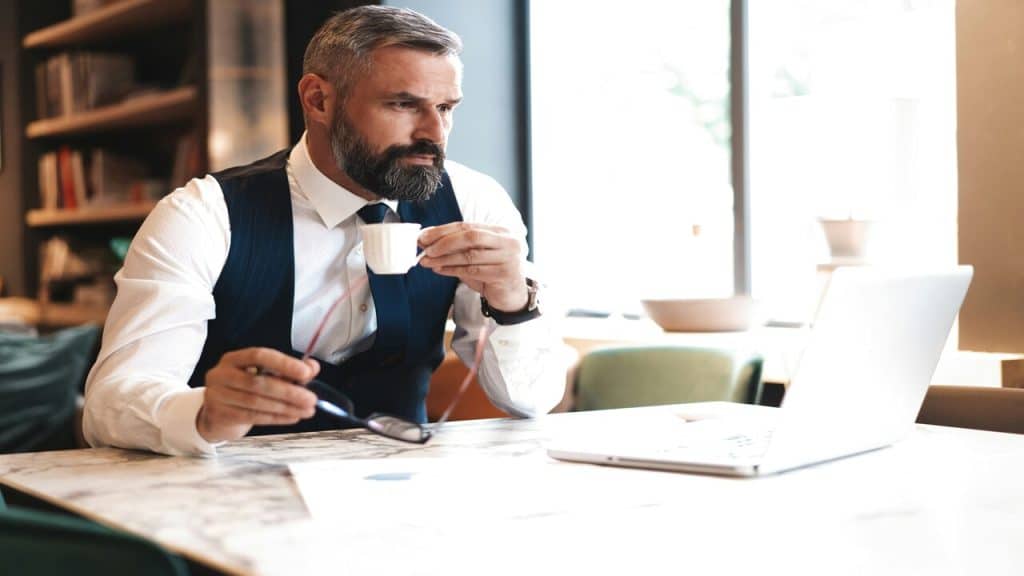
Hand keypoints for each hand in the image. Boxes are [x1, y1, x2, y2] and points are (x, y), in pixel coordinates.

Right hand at [197, 348, 319, 442]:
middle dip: (289, 391)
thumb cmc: (244, 390)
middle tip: (311, 398)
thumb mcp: (264, 375)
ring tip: (306, 410)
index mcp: (234, 359)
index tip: (306, 372)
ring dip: (286, 407)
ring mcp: (218, 395)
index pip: (259, 355)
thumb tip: (312, 367)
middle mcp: (222, 374)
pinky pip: (252, 417)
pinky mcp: (220, 415)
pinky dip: (276, 418)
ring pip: (256, 402)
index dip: (283, 364)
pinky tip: (292, 417)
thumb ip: (288, 369)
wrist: (218, 414)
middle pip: (258, 382)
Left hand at [418, 222, 527, 311]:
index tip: (423, 236)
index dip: (443, 230)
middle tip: (426, 249)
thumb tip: (427, 241)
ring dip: (445, 258)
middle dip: (444, 242)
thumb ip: (457, 246)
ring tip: (427, 261)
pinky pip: (472, 271)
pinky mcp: (504, 274)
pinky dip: (452, 270)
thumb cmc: (491, 273)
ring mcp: (508, 258)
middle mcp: (507, 241)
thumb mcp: (476, 255)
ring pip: (470, 255)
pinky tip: (440, 270)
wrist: (512, 296)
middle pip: (471, 236)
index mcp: (500, 231)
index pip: (467, 226)